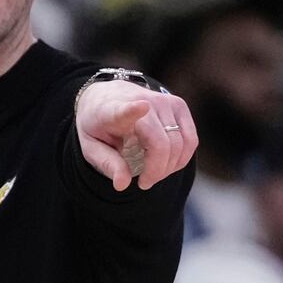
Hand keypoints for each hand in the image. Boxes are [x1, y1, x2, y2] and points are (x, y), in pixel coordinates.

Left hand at [76, 80, 197, 190]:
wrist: (106, 97)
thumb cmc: (98, 127)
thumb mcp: (91, 148)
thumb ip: (107, 164)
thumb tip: (122, 185)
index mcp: (113, 110)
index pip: (125, 110)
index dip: (133, 110)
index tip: (142, 106)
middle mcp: (142, 100)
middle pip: (162, 144)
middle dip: (157, 171)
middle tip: (144, 182)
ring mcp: (164, 101)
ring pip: (181, 144)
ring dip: (170, 167)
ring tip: (153, 173)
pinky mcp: (179, 105)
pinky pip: (191, 139)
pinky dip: (182, 158)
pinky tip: (167, 163)